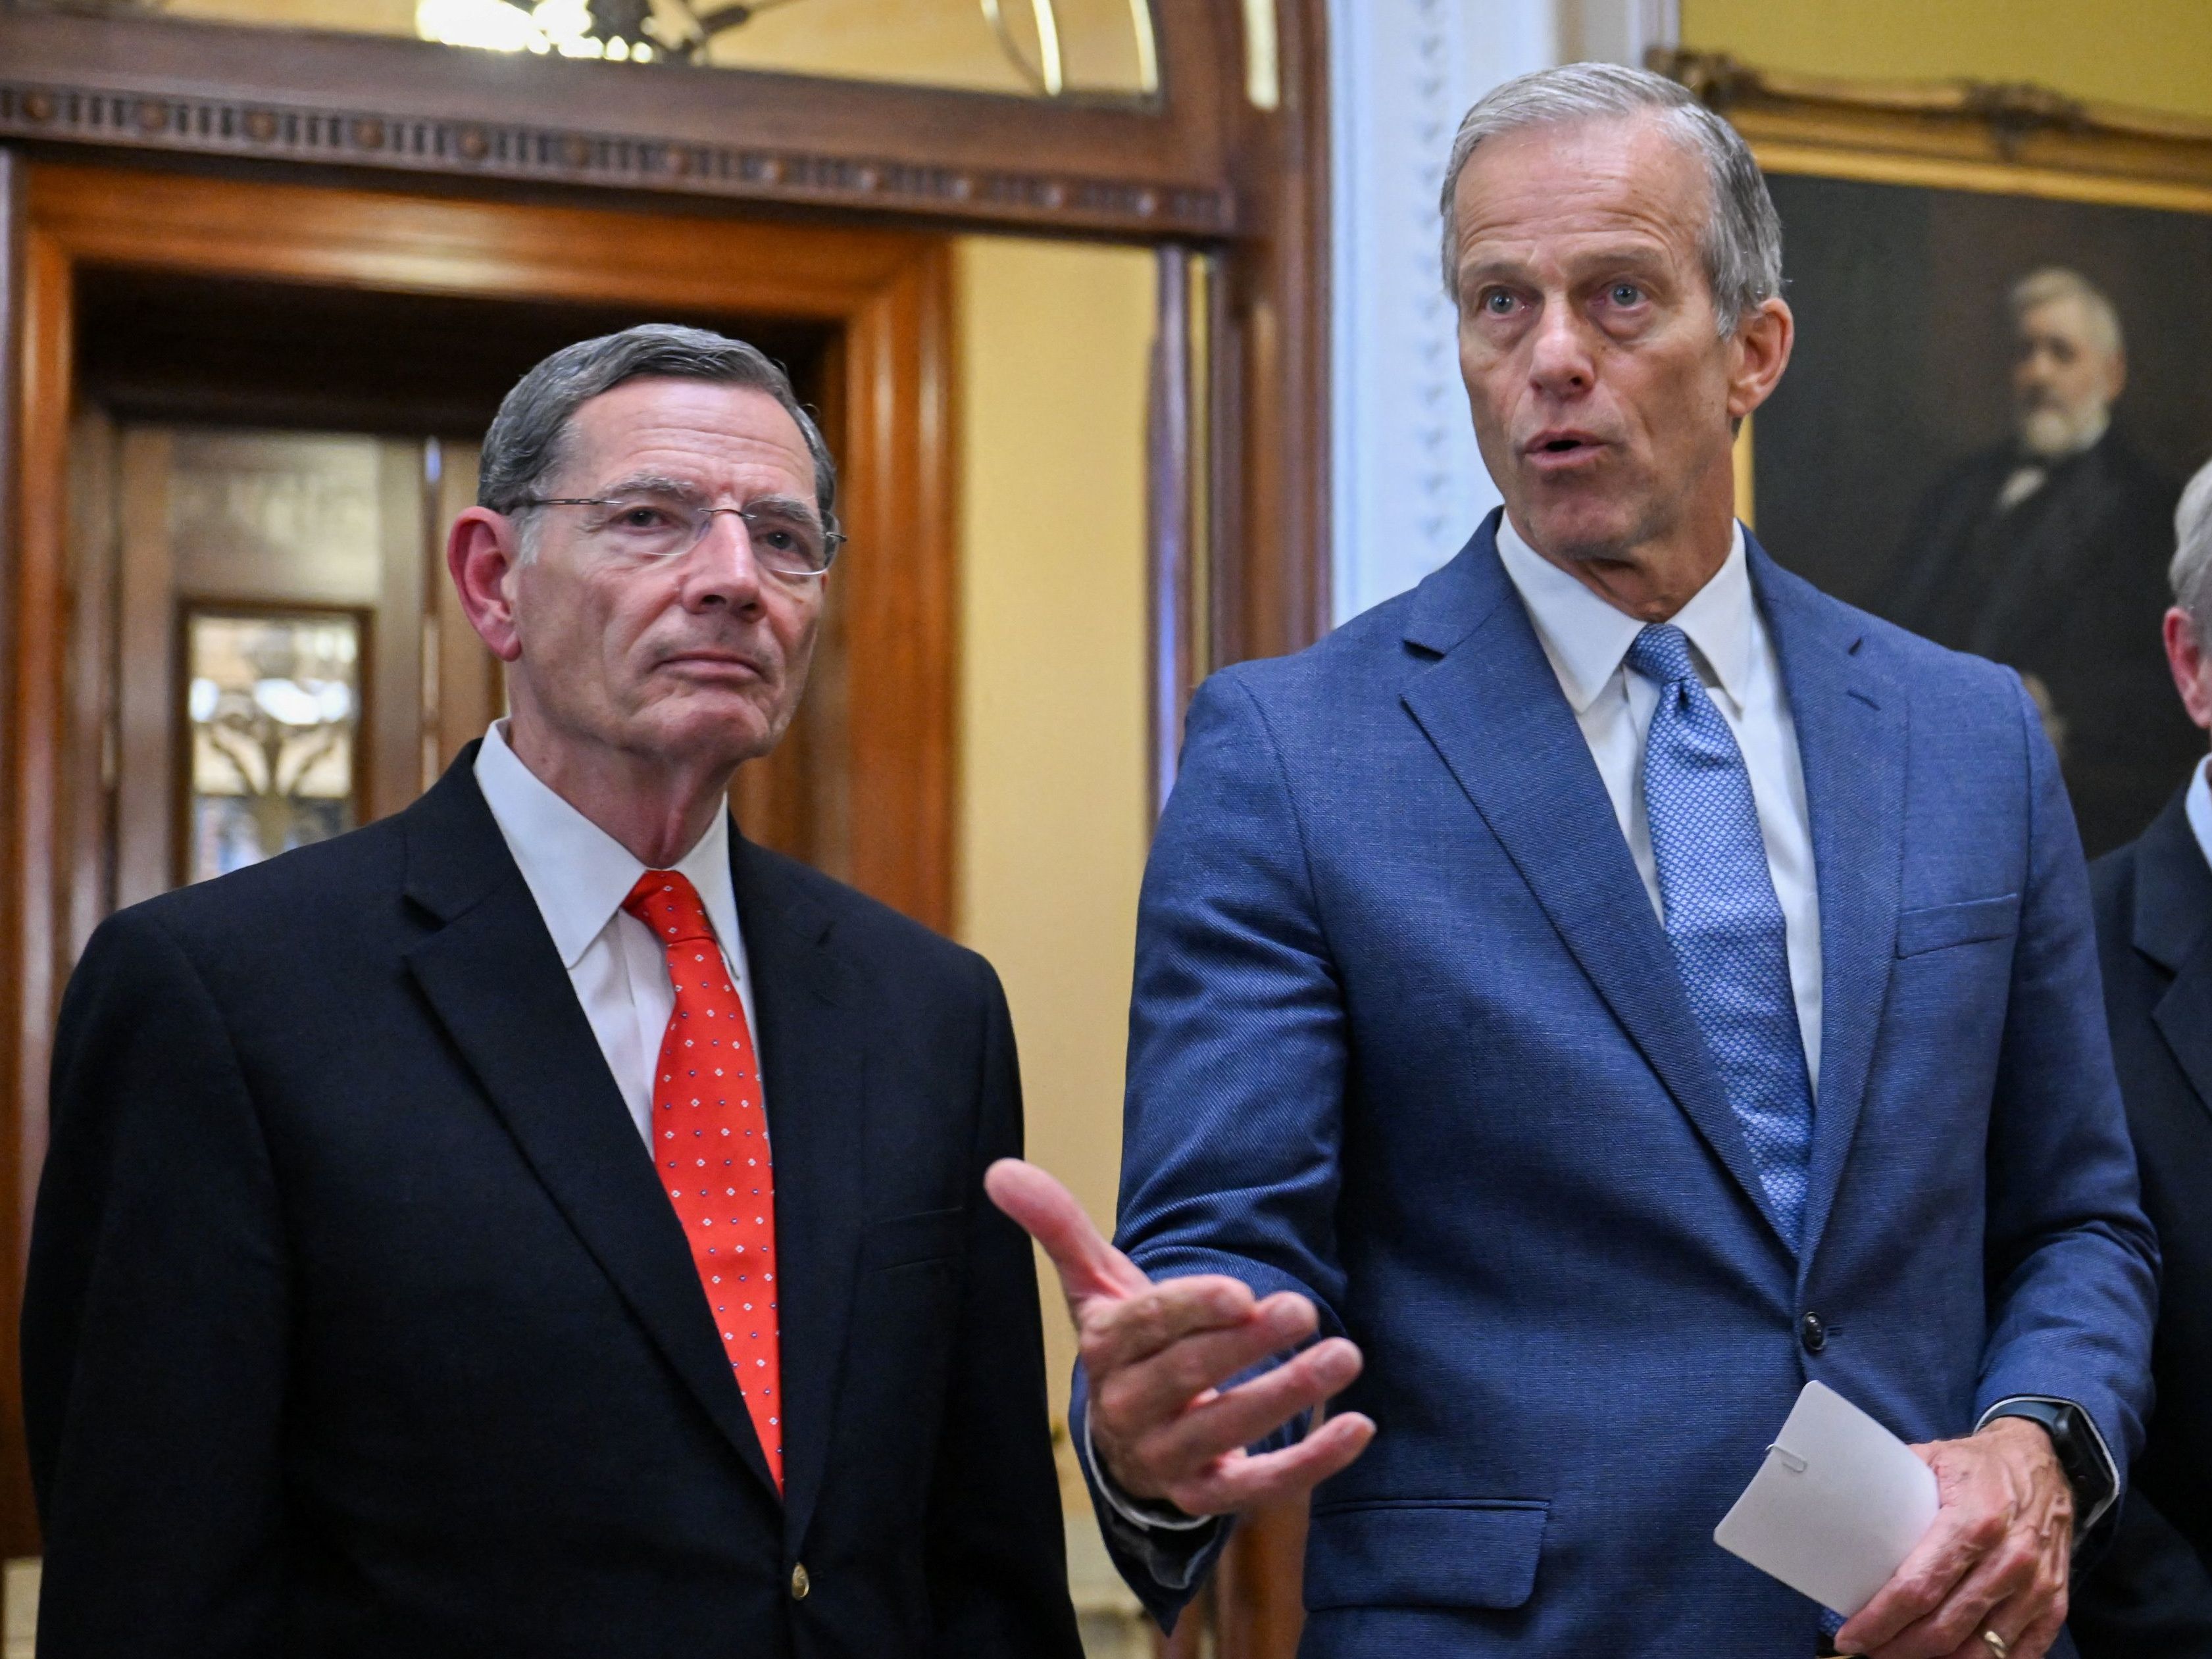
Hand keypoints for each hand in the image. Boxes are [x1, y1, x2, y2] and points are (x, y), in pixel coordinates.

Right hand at [984, 1158, 1373, 1515]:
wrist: (1125, 1437)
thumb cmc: (1125, 1344)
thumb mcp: (1093, 1285)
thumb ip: (1058, 1226)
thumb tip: (999, 1169)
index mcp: (1105, 1350)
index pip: (1149, 1328)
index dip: (1194, 1311)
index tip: (1244, 1293)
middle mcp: (1129, 1409)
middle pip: (1189, 1376)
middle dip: (1248, 1345)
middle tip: (1303, 1309)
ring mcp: (1167, 1458)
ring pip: (1226, 1431)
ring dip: (1289, 1394)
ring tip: (1344, 1355)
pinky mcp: (1206, 1496)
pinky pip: (1260, 1487)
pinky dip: (1312, 1461)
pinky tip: (1358, 1426)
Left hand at [1835, 1417, 2073, 1658]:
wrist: (2044, 1461)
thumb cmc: (1978, 1465)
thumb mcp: (1931, 1460)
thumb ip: (1892, 1489)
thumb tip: (1840, 1510)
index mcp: (1974, 1522)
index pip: (1918, 1588)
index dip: (1881, 1620)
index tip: (1850, 1635)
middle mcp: (2010, 1560)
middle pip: (1945, 1627)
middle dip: (1899, 1648)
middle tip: (1868, 1650)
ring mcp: (2036, 1588)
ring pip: (1980, 1650)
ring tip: (1900, 1655)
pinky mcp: (2055, 1605)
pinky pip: (2020, 1653)